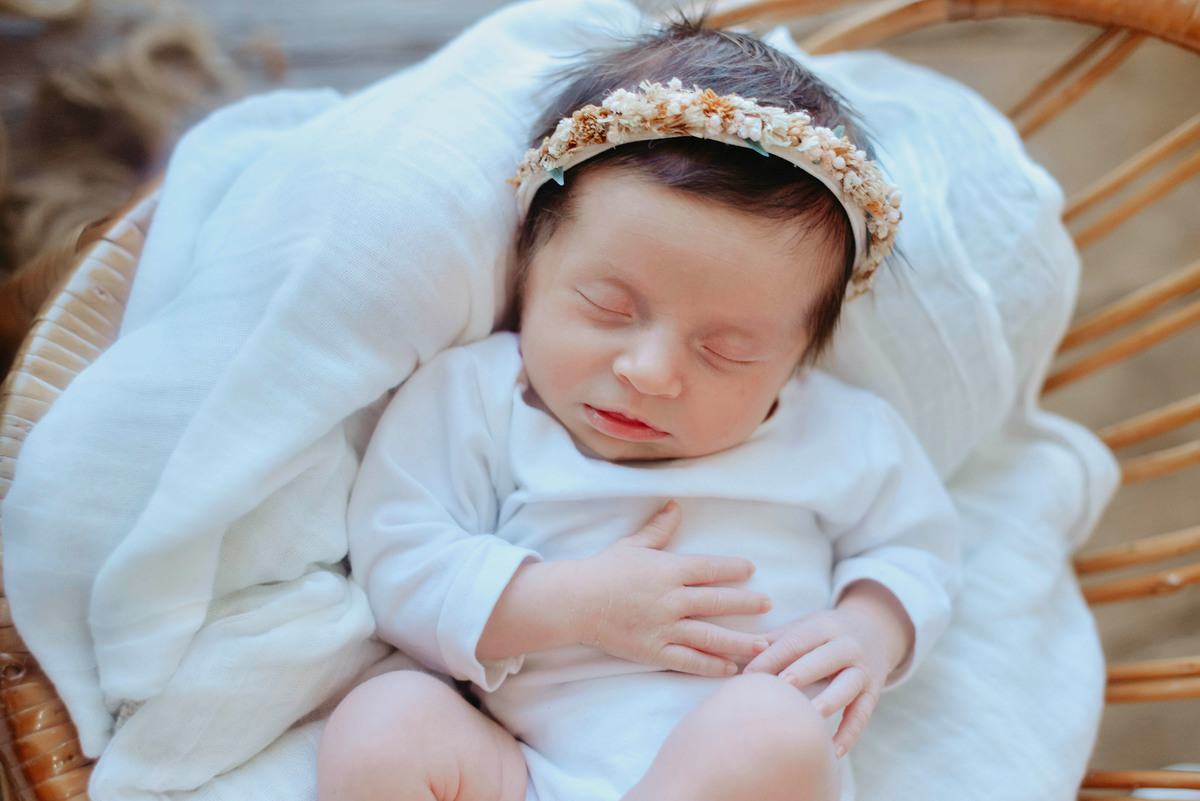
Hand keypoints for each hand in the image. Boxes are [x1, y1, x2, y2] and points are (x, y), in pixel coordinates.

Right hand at [574, 500, 771, 676]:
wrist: (576, 602)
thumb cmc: (604, 570)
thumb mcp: (633, 545)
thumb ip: (659, 528)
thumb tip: (675, 505)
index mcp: (668, 570)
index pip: (710, 568)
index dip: (733, 568)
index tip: (751, 569)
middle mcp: (671, 599)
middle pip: (718, 601)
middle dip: (746, 603)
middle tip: (768, 604)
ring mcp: (664, 627)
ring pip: (710, 635)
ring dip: (739, 641)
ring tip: (762, 645)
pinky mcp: (654, 651)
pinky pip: (689, 660)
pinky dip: (711, 665)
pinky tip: (730, 668)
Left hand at [742, 582, 911, 756]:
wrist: (875, 631)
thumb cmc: (826, 634)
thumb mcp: (806, 626)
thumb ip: (778, 638)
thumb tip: (745, 647)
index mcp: (824, 626)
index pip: (796, 641)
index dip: (772, 657)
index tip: (749, 675)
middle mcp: (847, 646)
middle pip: (824, 658)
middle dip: (803, 671)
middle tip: (781, 686)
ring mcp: (862, 670)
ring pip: (847, 686)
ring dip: (830, 700)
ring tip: (811, 715)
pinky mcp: (873, 692)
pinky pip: (862, 714)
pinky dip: (849, 733)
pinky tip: (832, 751)